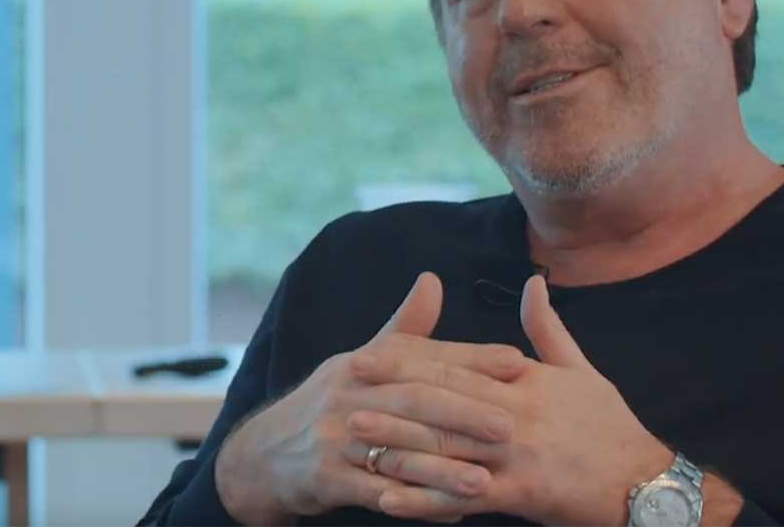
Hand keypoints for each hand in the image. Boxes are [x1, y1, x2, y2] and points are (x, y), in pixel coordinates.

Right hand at [214, 273, 533, 524]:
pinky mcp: (326, 477)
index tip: (518, 363)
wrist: (265, 454)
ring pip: (397, 450)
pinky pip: (377, 492)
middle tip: (509, 425)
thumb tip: (433, 280)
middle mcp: (348, 393)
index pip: (424, 357)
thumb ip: (404, 327)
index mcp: (364, 362)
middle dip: (464, 413)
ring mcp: (335, 437)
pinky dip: (416, 503)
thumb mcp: (361, 360)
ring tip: (485, 480)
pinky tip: (451, 511)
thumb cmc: (331, 404)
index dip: (472, 359)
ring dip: (443, 468)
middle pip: (413, 400)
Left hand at [353, 276, 725, 524]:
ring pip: (447, 445)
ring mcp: (517, 454)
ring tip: (353, 438)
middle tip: (344, 384)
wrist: (645, 480)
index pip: (457, 364)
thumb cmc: (609, 426)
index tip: (369, 351)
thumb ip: (547, 329)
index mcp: (524, 381)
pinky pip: (465, 496)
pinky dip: (426, 498)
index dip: (410, 358)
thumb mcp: (581, 370)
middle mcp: (516, 412)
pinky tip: (390, 499)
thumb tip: (532, 283)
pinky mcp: (523, 494)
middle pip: (443, 399)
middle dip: (391, 391)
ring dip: (396, 442)